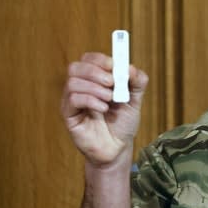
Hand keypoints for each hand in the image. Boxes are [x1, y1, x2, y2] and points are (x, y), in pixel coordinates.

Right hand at [61, 52, 147, 167]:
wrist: (118, 148)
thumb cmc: (123, 123)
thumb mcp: (135, 100)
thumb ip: (137, 82)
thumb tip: (130, 67)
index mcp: (95, 80)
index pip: (88, 59)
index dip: (99, 59)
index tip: (114, 65)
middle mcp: (81, 88)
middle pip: (76, 67)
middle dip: (95, 71)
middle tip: (112, 82)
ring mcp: (73, 102)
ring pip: (73, 82)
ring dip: (95, 87)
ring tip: (110, 99)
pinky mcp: (69, 116)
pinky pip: (73, 100)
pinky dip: (90, 100)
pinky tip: (103, 108)